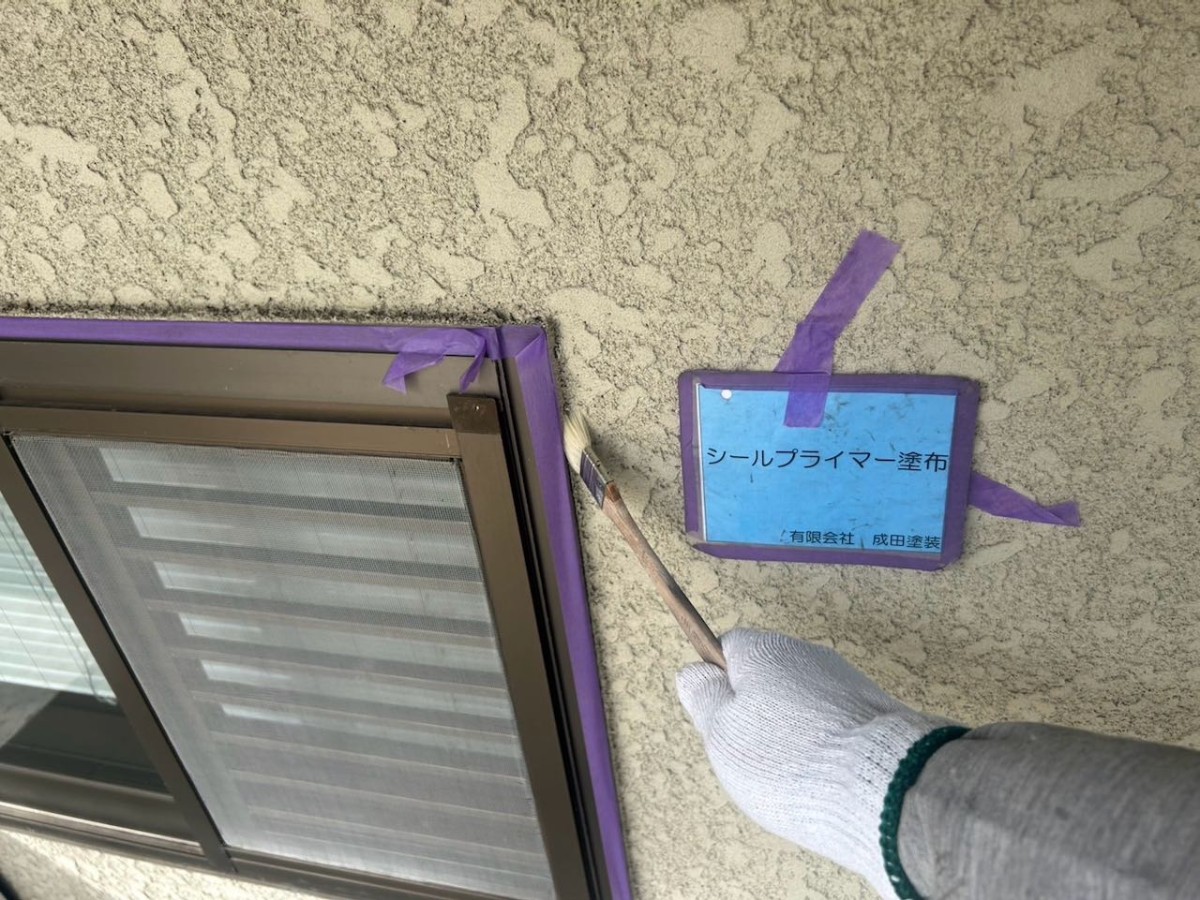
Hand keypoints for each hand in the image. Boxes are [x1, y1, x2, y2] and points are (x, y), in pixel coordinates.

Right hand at [677, 629, 954, 897]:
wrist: (883, 788)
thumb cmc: (785, 757)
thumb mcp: (721, 733)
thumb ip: (703, 698)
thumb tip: (694, 673)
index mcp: (764, 649)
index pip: (727, 649)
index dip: (718, 686)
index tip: (721, 723)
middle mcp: (807, 653)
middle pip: (767, 678)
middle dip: (757, 715)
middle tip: (754, 758)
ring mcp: (847, 682)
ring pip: (801, 704)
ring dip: (793, 732)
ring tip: (794, 777)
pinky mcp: (877, 713)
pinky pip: (834, 725)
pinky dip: (825, 747)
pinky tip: (825, 779)